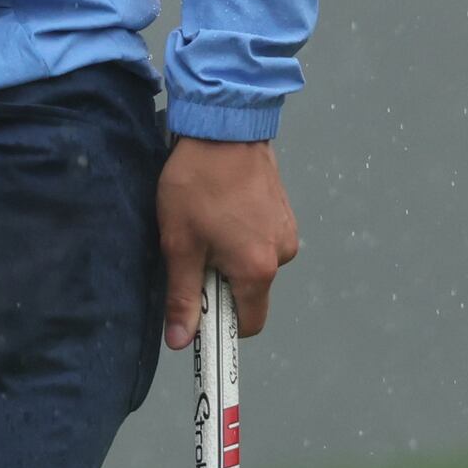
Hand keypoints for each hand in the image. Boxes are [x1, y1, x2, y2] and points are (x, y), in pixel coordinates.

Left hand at [158, 137, 299, 348]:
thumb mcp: (179, 243)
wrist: (225, 125)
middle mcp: (282, 254)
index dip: (221, 322)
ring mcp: (287, 230)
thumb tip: (182, 342)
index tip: (197, 303)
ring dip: (230, 255)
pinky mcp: (284, 210)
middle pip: (250, 291)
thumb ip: (182, 296)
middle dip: (221, 282)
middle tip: (193, 249)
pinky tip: (220, 207)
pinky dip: (241, 234)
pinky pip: (261, 238)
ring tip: (205, 221)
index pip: (248, 324)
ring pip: (254, 262)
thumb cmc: (198, 184)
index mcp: (258, 270)